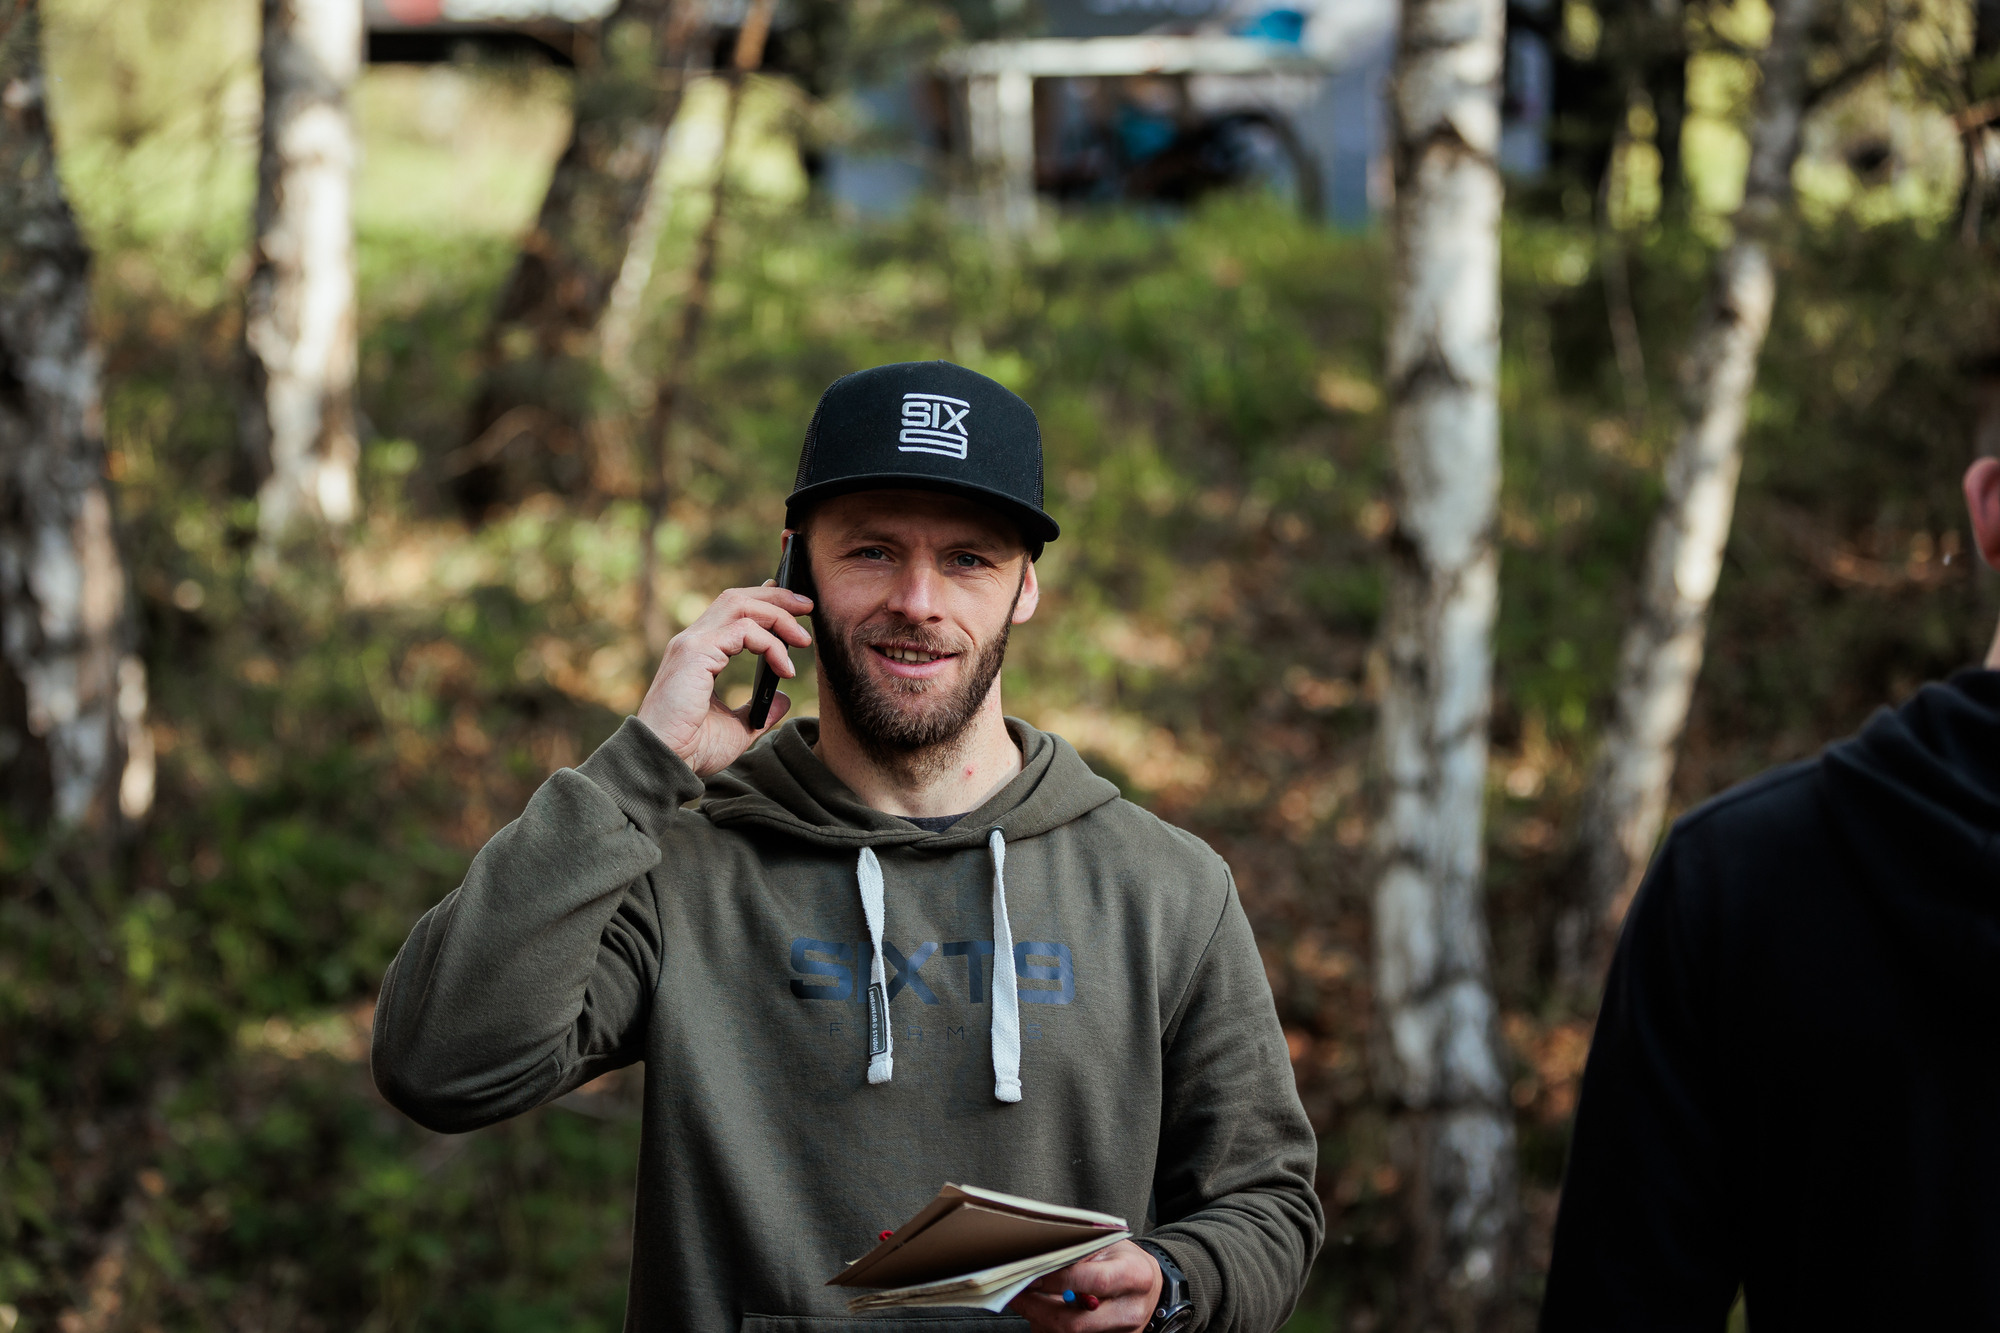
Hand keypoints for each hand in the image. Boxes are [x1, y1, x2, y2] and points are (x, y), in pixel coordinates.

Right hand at [636, 583, 812, 777]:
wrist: (664, 761)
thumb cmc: (691, 748)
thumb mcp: (737, 728)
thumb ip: (760, 710)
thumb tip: (783, 698)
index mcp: (699, 653)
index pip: (732, 610)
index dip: (764, 600)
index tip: (795, 608)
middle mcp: (693, 641)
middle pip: (738, 598)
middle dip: (777, 597)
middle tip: (808, 607)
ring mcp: (692, 643)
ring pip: (740, 605)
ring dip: (778, 615)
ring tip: (802, 639)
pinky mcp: (695, 652)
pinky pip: (744, 630)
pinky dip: (771, 645)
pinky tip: (786, 669)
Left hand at [1007, 1241, 1163, 1332]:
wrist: (1150, 1287)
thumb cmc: (1124, 1261)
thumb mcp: (1108, 1245)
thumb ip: (1078, 1253)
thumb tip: (1039, 1262)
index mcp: (1134, 1275)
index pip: (1091, 1282)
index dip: (1057, 1281)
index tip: (1030, 1276)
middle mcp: (1130, 1310)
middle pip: (1075, 1322)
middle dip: (1037, 1309)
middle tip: (1015, 1293)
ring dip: (1039, 1320)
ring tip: (1026, 1300)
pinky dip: (1051, 1327)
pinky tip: (1043, 1312)